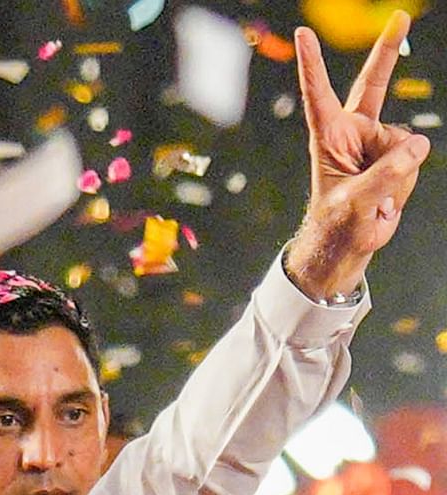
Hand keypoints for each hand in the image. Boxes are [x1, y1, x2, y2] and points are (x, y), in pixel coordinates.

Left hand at [287, 11, 429, 298]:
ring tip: (375, 197)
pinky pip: (414, 159)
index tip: (305, 33)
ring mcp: (375, 143)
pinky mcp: (394, 155)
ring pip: (404, 143)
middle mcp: (351, 132)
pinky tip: (386, 197)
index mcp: (327, 136)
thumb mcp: (357, 202)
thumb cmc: (339, 223)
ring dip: (397, 174)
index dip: (313, 64)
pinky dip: (405, 181)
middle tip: (398, 16)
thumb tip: (418, 144)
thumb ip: (387, 173)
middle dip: (387, 52)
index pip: (319, 94)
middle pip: (372, 85)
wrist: (348, 243)